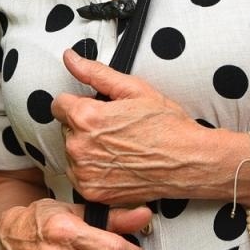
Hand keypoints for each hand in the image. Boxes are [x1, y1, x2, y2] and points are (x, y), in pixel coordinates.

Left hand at [53, 48, 216, 204]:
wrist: (190, 162)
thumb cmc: (167, 125)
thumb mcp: (134, 89)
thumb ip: (95, 73)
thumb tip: (70, 57)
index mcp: (85, 117)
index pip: (58, 105)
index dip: (79, 104)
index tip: (99, 109)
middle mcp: (79, 147)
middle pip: (66, 128)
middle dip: (84, 125)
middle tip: (115, 129)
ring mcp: (84, 173)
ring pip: (71, 152)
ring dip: (86, 148)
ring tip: (118, 147)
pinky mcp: (92, 193)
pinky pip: (79, 175)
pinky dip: (92, 170)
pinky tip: (116, 164)